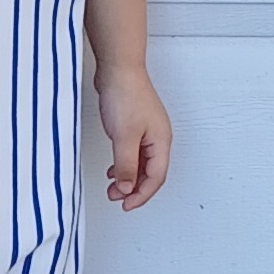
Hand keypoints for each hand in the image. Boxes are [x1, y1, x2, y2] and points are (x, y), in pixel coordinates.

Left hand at [95, 64, 171, 210]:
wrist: (118, 68)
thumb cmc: (126, 95)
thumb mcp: (124, 137)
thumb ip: (126, 165)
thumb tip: (128, 188)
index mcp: (161, 142)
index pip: (155, 178)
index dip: (141, 195)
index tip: (126, 205)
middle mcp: (157, 138)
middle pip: (151, 173)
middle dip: (134, 189)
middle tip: (116, 198)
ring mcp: (147, 131)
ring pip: (141, 164)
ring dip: (128, 178)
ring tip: (112, 187)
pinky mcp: (135, 124)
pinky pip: (134, 153)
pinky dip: (124, 164)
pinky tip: (113, 168)